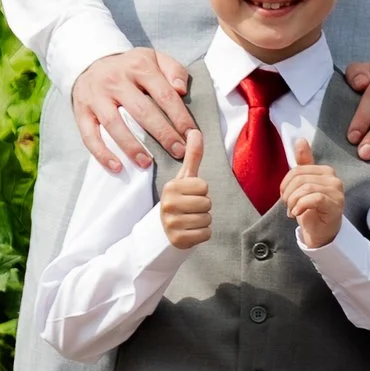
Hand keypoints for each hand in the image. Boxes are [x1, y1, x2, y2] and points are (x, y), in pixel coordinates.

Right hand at [73, 48, 196, 174]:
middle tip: (178, 152)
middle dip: (163, 134)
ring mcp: (96, 96)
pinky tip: (117, 167)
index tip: (192, 135)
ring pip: (114, 124)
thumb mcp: (155, 58)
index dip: (180, 117)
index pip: (164, 94)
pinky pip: (89, 135)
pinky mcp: (82, 111)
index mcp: (139, 66)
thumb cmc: (131, 67)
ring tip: (148, 164)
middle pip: (142, 111)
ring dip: (132, 147)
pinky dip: (102, 153)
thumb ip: (173, 70)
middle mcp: (116, 80)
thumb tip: (181, 90)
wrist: (90, 61)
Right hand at [158, 133, 211, 250]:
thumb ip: (192, 156)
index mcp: (170, 187)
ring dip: (203, 221)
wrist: (162, 231)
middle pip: (207, 203)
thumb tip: (196, 131)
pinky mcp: (177, 240)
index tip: (188, 196)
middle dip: (203, 208)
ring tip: (189, 220)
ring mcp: (171, 223)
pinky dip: (202, 235)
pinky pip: (206, 234)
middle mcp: (168, 204)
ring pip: (208, 219)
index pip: (204, 186)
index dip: (201, 192)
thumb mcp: (184, 179)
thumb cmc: (178, 201)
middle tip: (189, 210)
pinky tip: (190, 232)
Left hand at [281, 134, 348, 249]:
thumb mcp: (304, 185)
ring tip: (292, 211)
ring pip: (305, 188)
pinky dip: (300, 206)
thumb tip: (300, 140)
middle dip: (288, 193)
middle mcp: (334, 179)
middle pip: (300, 178)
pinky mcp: (336, 205)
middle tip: (288, 205)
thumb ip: (304, 163)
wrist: (321, 232)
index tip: (284, 196)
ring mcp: (337, 192)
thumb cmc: (312, 209)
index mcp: (326, 171)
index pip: (298, 169)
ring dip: (293, 201)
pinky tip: (297, 213)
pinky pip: (313, 199)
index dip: (286, 183)